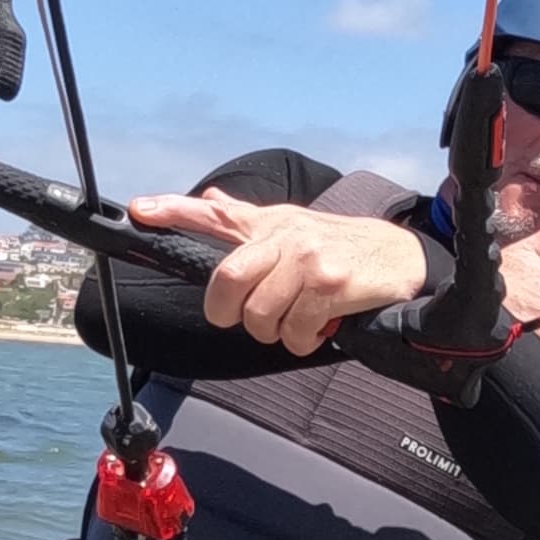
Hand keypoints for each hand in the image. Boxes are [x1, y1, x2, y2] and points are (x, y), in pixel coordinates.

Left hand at [127, 187, 425, 358]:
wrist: (399, 258)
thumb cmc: (339, 247)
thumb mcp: (291, 226)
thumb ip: (245, 220)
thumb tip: (207, 199)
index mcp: (268, 224)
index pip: (213, 215)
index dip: (172, 212)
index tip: (140, 211)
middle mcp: (284, 236)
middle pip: (227, 279)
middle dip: (228, 311)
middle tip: (244, 318)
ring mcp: (307, 260)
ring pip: (259, 315)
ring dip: (273, 332)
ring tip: (295, 321)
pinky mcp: (330, 285)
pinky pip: (293, 331)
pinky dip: (302, 340)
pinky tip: (319, 326)